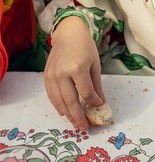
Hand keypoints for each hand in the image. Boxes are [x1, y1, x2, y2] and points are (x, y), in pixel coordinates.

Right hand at [44, 16, 104, 130]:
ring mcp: (52, 75)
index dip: (93, 103)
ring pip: (59, 102)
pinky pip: (51, 96)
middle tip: (85, 127)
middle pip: (71, 102)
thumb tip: (100, 103)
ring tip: (76, 124)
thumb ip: (96, 86)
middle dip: (78, 117)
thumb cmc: (85, 47)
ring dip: (68, 115)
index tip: (99, 106)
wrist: (68, 34)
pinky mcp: (46, 76)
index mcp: (78, 69)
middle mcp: (62, 73)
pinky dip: (58, 106)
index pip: (86, 94)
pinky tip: (64, 112)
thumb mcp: (95, 65)